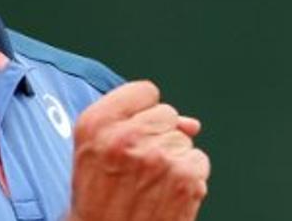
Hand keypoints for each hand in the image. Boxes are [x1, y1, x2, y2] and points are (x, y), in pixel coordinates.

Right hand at [66, 80, 209, 220]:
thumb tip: (191, 123)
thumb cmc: (98, 202)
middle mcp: (125, 136)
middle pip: (167, 113)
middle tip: (138, 168)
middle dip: (159, 136)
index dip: (142, 113)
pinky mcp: (184, 178)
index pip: (144, 91)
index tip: (133, 133)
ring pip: (183, 139)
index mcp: (96, 124)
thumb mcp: (93, 153)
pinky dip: (189, 178)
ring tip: (149, 185)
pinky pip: (198, 161)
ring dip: (173, 159)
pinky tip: (166, 194)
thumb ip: (132, 122)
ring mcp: (158, 156)